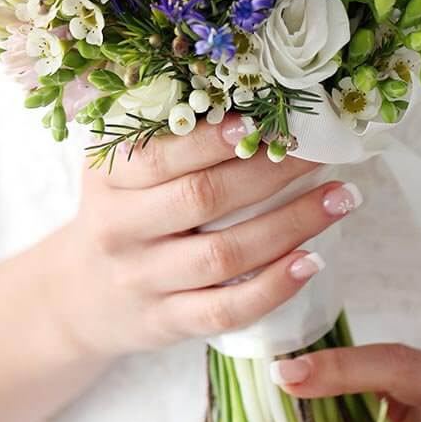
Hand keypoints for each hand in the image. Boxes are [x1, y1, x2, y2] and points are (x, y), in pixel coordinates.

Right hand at [54, 114, 362, 358]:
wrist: (80, 297)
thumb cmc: (118, 219)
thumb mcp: (117, 174)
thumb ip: (163, 140)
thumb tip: (245, 99)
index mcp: (108, 181)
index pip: (161, 155)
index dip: (215, 139)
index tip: (266, 119)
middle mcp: (119, 231)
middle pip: (202, 199)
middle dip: (271, 173)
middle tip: (322, 153)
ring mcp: (144, 282)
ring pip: (224, 255)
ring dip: (291, 225)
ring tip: (340, 199)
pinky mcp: (168, 322)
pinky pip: (226, 310)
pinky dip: (273, 287)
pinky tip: (312, 262)